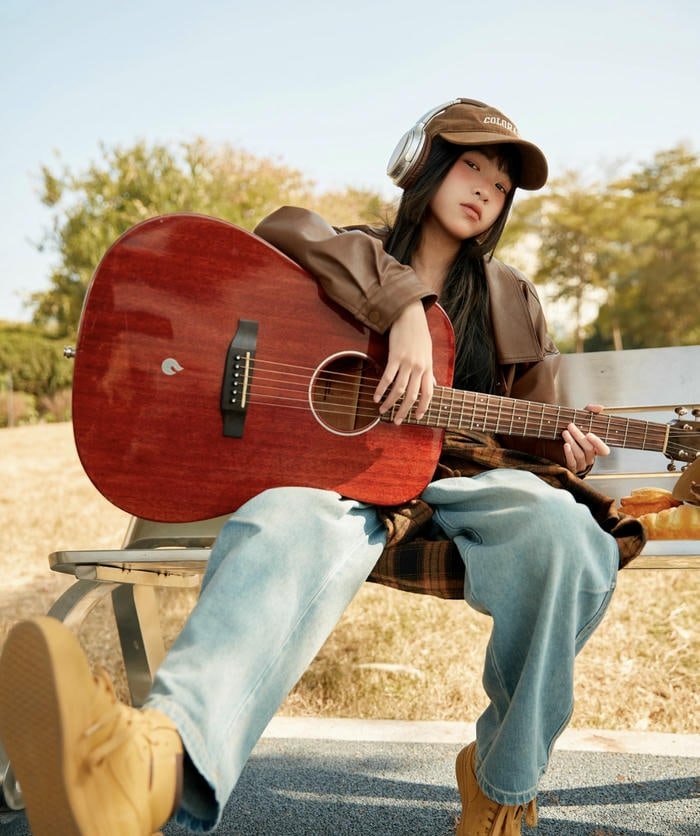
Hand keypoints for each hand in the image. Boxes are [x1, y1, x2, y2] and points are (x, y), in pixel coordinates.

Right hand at [373, 301, 432, 423]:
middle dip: (404, 411)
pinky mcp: (395, 356)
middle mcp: (419, 367)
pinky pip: (387, 378)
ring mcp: (407, 362)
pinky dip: (381, 389)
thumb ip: (429, 371)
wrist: (409, 315)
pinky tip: (376, 397)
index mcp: (428, 367)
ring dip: (390, 403)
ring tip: (382, 411)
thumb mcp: (428, 353)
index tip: (417, 417)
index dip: (423, 406)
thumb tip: (434, 385)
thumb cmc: (418, 334)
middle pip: (412, 395)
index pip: (429, 392)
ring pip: (398, 389)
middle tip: (396, 421)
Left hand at [562, 403, 610, 472]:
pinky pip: (572, 463)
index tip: (589, 434)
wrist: (550, 442)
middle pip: (589, 450)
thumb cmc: (569, 430)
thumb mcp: (579, 419)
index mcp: (595, 449)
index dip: (598, 443)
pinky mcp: (571, 468)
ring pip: (580, 455)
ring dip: (572, 442)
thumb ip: (589, 412)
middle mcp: (590, 458)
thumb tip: (600, 407)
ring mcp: (581, 464)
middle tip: (570, 425)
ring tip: (564, 432)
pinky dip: (569, 454)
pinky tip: (565, 445)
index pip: (604, 451)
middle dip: (579, 436)